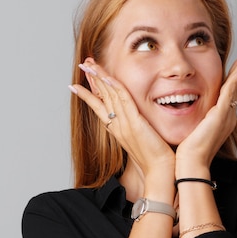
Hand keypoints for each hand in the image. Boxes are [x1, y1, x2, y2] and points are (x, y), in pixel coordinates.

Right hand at [70, 58, 175, 179]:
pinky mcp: (134, 124)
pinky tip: (107, 76)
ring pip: (108, 96)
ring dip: (98, 78)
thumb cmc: (155, 160)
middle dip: (91, 80)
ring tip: (88, 65)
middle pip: (101, 98)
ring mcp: (124, 125)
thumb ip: (138, 129)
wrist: (159, 172)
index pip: (99, 107)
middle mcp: (117, 126)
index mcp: (118, 130)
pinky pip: (122, 101)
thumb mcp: (142, 141)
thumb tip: (139, 123)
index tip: (77, 85)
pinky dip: (114, 87)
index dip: (89, 94)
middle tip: (83, 65)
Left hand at [176, 51, 236, 171]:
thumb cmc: (186, 153)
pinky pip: (231, 90)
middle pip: (234, 89)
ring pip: (235, 87)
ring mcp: (225, 115)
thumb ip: (191, 121)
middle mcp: (226, 117)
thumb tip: (179, 112)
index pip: (226, 96)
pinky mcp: (221, 114)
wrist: (190, 164)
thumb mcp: (190, 131)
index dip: (232, 81)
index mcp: (219, 121)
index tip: (236, 68)